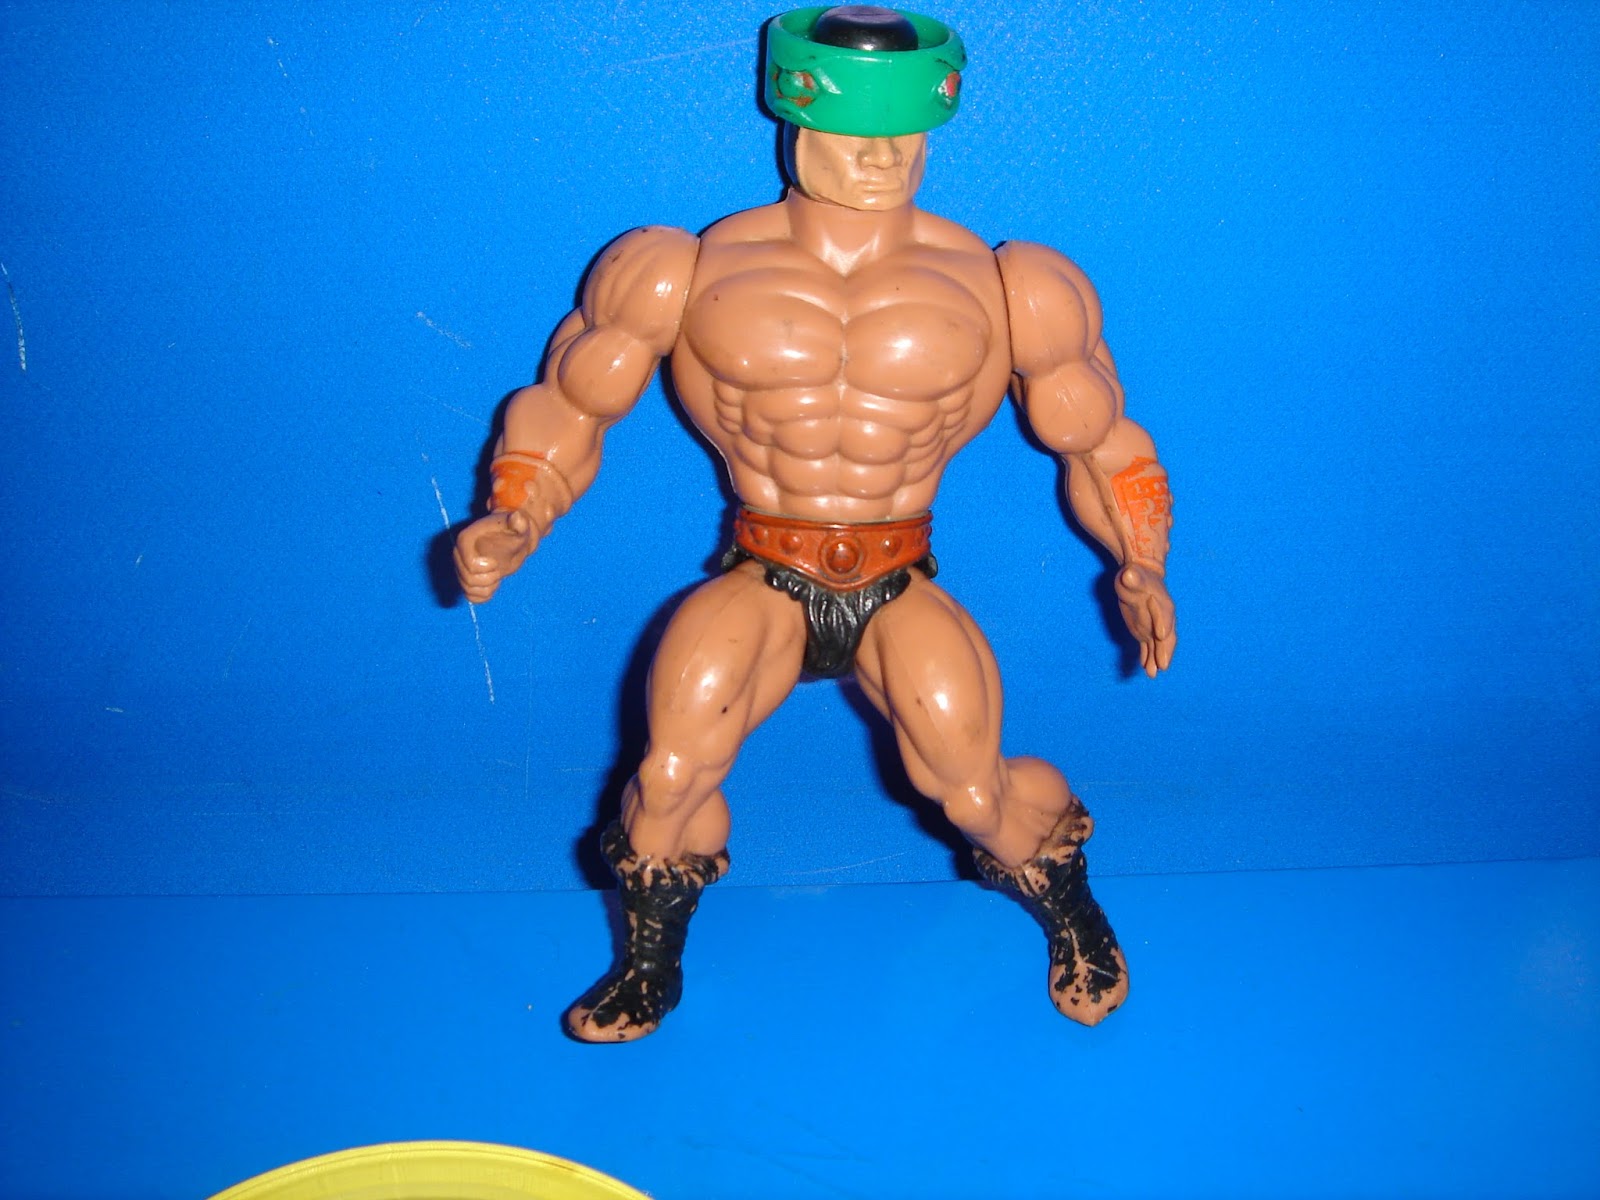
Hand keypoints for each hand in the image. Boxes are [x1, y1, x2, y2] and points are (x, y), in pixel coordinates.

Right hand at [454, 508, 538, 603]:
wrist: (514, 540)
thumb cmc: (515, 530)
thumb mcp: (519, 525)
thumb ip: (519, 522)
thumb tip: (518, 517)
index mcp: (466, 539)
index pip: (468, 564)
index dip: (483, 568)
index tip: (495, 562)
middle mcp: (459, 554)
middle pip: (467, 579)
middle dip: (488, 578)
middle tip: (498, 568)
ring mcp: (462, 568)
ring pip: (468, 590)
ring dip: (488, 587)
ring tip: (497, 574)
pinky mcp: (468, 579)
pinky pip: (471, 597)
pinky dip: (484, 595)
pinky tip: (494, 584)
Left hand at [1114, 563, 1175, 677]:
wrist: (1139, 578)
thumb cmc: (1134, 574)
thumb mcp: (1131, 574)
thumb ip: (1132, 577)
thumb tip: (1128, 574)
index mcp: (1161, 600)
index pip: (1164, 613)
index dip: (1162, 623)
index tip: (1161, 635)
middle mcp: (1162, 616)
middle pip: (1167, 635)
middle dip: (1165, 650)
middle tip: (1162, 665)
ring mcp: (1155, 626)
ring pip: (1159, 645)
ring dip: (1156, 660)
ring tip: (1152, 674)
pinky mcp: (1147, 632)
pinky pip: (1149, 647)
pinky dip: (1148, 659)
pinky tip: (1147, 670)